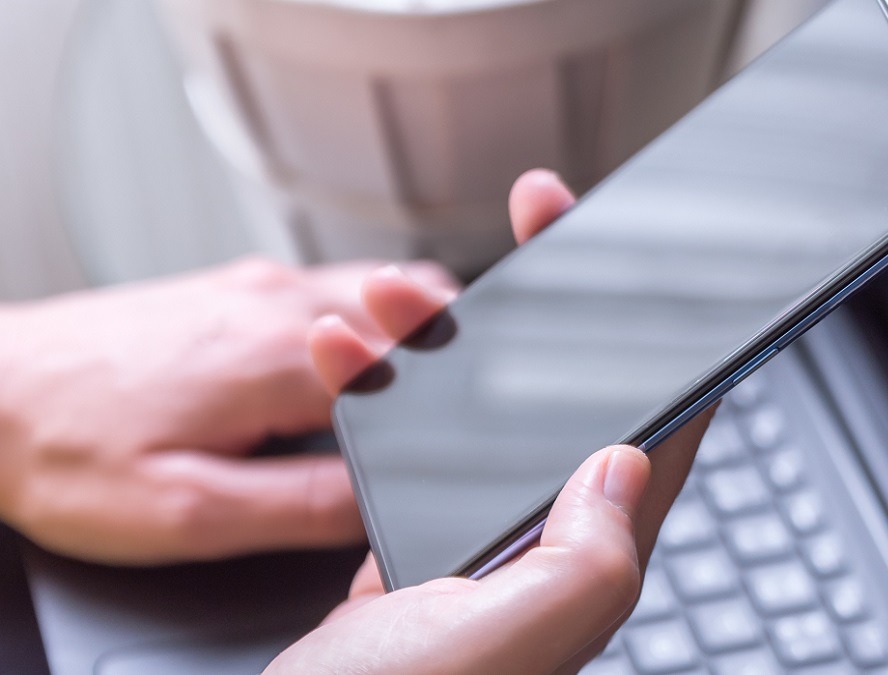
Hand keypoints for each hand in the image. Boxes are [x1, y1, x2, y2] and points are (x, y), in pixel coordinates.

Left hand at [0, 256, 451, 563]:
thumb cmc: (65, 453)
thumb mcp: (190, 513)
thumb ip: (305, 508)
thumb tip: (382, 504)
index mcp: (281, 358)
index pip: (414, 364)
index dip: (440, 405)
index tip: (444, 434)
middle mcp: (275, 303)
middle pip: (411, 303)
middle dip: (442, 346)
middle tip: (440, 403)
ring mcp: (250, 285)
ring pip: (372, 286)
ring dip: (402, 326)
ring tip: (395, 383)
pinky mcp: (226, 285)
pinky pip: (325, 285)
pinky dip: (356, 317)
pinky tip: (332, 361)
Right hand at [270, 170, 711, 673]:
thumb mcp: (508, 639)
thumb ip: (585, 558)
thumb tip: (626, 462)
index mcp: (584, 564)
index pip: (653, 430)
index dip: (655, 335)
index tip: (630, 255)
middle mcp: (541, 550)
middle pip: (564, 399)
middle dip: (543, 307)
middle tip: (529, 229)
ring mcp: (473, 546)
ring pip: (477, 412)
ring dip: (441, 340)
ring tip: (389, 294)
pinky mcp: (407, 551)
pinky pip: (406, 446)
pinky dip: (377, 393)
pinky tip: (345, 359)